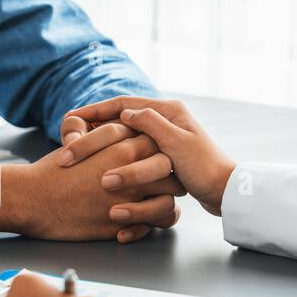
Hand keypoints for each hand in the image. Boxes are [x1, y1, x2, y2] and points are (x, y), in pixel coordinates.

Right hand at [0, 134, 174, 241]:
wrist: (33, 200)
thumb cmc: (55, 171)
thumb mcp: (85, 143)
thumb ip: (112, 138)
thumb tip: (130, 133)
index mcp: (123, 149)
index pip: (160, 144)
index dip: (163, 148)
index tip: (158, 154)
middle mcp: (132, 174)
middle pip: (171, 172)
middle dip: (173, 176)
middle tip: (167, 180)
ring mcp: (129, 202)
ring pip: (169, 202)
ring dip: (166, 204)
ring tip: (158, 204)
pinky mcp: (122, 226)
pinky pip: (152, 226)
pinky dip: (151, 226)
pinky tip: (140, 224)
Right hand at [63, 97, 235, 215]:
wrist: (226, 192)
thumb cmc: (205, 168)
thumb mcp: (176, 143)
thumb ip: (151, 124)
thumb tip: (126, 111)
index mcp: (169, 111)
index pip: (123, 104)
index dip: (95, 110)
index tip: (72, 117)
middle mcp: (166, 121)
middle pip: (121, 118)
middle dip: (94, 126)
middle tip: (70, 134)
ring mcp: (164, 139)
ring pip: (124, 138)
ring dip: (103, 144)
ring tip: (81, 150)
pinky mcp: (164, 157)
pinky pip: (132, 154)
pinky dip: (116, 158)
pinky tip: (101, 163)